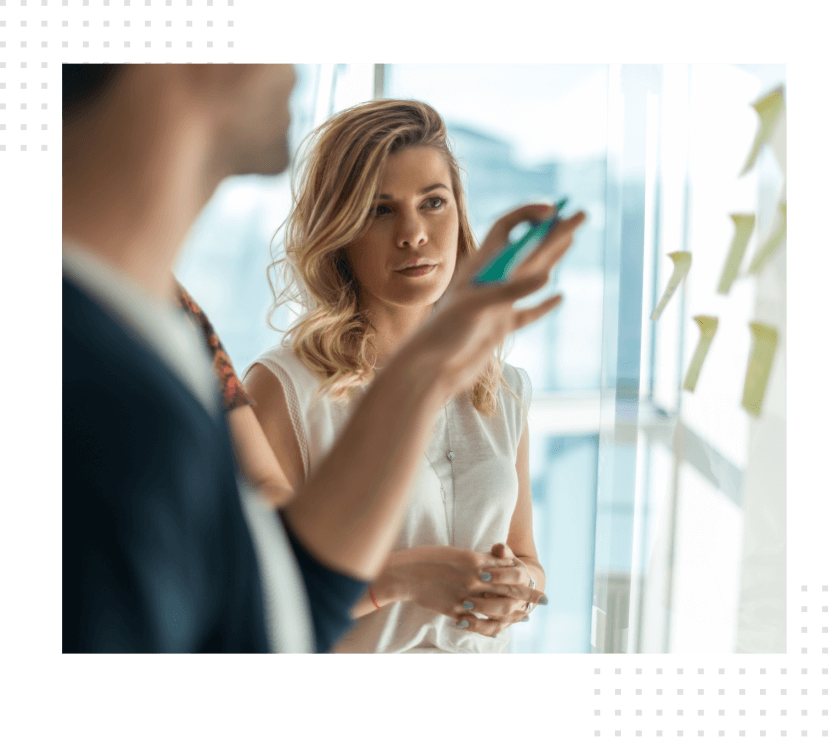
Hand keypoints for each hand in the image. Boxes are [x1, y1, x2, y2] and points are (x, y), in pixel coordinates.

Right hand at [395, 544, 547, 637]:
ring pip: (497, 609)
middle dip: (528, 596)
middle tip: (543, 600)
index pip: (507, 569)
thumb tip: (496, 561)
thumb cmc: (429, 558)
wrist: (405, 574)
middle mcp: (474, 579)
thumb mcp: (457, 553)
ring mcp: (465, 597)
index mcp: (475, 560)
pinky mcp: (455, 611)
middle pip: (509, 589)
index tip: (536, 580)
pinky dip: (490, 625)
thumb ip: (478, 559)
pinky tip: (499, 629)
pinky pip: (478, 622)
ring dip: (514, 614)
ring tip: (525, 616)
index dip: (524, 576)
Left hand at [404, 202, 586, 403]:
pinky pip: (526, 313)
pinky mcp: (499, 328)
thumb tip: (548, 277)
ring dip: (552, 257)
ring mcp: (497, 304)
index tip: (554, 211)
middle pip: (527, 248)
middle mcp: (490, 281)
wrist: (432, 369)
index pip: (506, 227)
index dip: (529, 214)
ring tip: (572, 237)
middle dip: (554, 230)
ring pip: (531, 276)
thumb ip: (511, 292)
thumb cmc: (446, 333)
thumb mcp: (477, 307)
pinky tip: (559, 297)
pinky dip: (543, 305)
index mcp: (481, 266)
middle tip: (582, 214)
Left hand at [458, 542, 538, 636]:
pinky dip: (477, 627)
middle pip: (507, 604)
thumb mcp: (503, 556)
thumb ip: (502, 551)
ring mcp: (512, 613)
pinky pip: (491, 628)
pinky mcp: (501, 623)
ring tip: (463, 609)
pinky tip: (461, 622)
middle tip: (467, 599)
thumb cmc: (503, 565)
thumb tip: (500, 548)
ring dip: (482, 615)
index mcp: (523, 577)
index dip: (500, 576)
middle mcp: (520, 598)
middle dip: (488, 603)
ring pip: (501, 619)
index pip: (516, 578)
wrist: (516, 583)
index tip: (483, 575)